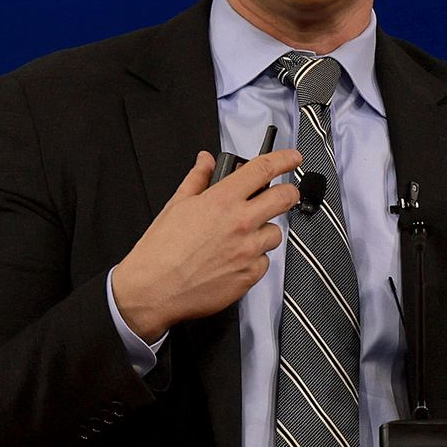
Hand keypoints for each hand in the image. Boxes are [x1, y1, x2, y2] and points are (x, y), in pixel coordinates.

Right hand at [112, 148, 302, 340]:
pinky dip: (255, 258)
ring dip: (265, 230)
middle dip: (289, 192)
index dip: (284, 159)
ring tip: (243, 236)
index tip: (292, 158)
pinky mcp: (250, 275)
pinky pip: (265, 261)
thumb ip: (197, 178)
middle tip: (284, 193)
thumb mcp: (176, 205)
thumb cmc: (161, 250)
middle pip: (284, 198)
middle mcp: (241, 223)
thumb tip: (206, 161)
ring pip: (276, 232)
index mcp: (222, 200)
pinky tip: (235, 259)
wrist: (154, 289)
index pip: (264, 169)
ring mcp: (248, 250)